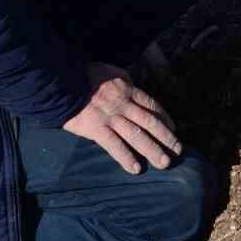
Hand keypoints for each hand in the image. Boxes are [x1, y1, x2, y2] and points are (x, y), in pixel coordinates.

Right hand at [63, 62, 180, 174]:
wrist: (62, 81)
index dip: (164, 118)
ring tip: (165, 163)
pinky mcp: (97, 129)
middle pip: (150, 122)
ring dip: (153, 150)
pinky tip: (136, 169)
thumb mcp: (110, 71)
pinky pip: (114, 146)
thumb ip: (123, 80)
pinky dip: (126, 157)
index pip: (151, 105)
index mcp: (127, 89)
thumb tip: (133, 85)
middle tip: (178, 149)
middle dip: (166, 137)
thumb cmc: (84, 74)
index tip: (173, 128)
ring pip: (137, 136)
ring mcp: (111, 118)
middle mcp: (124, 105)